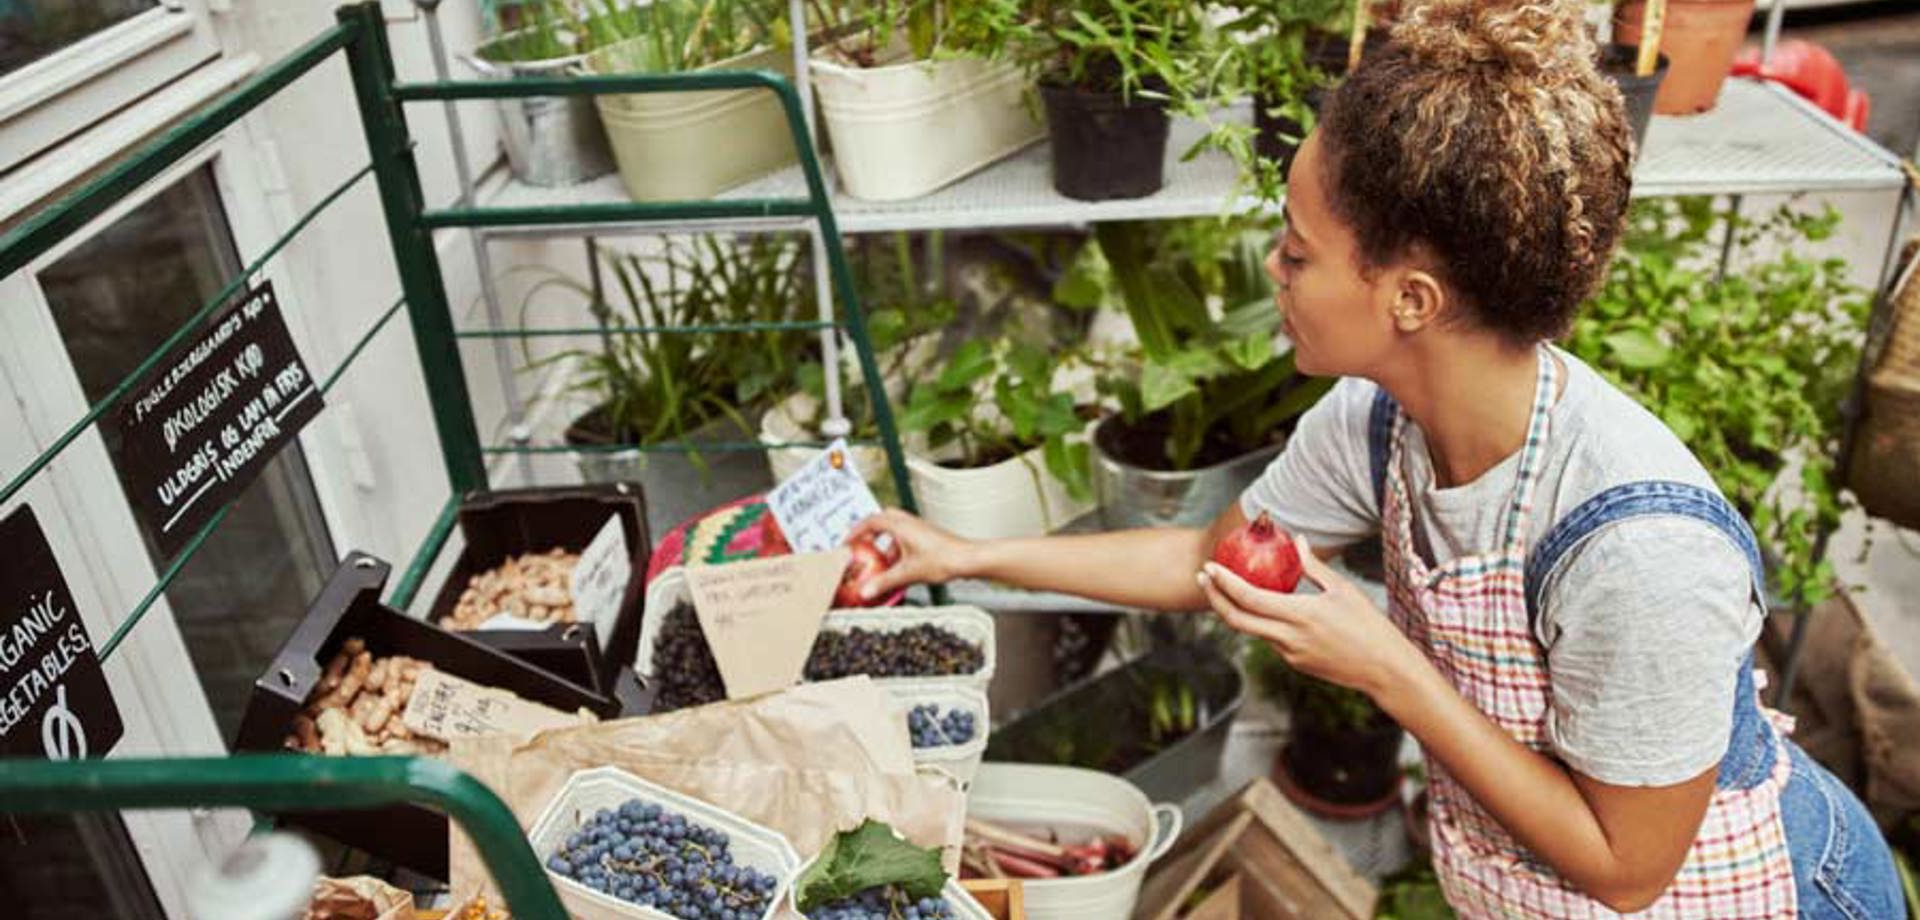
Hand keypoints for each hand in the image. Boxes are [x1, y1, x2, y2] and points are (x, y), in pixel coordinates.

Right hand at [846, 509, 977, 599]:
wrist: (968, 559)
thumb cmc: (944, 558)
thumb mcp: (907, 573)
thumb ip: (884, 582)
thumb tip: (867, 590)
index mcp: (901, 525)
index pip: (871, 521)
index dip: (856, 531)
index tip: (848, 542)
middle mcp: (909, 523)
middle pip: (883, 520)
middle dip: (870, 532)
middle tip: (862, 545)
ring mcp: (919, 529)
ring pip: (896, 530)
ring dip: (886, 543)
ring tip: (880, 562)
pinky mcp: (927, 538)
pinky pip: (906, 538)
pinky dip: (898, 550)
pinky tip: (899, 568)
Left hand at [1197, 534, 1419, 697]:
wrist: (1384, 670)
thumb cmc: (1369, 625)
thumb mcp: (1342, 590)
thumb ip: (1313, 567)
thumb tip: (1298, 540)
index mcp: (1300, 616)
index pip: (1249, 598)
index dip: (1224, 582)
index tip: (1209, 567)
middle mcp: (1289, 638)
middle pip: (1237, 619)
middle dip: (1214, 597)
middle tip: (1202, 577)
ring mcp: (1289, 654)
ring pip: (1252, 630)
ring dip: (1234, 609)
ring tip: (1224, 588)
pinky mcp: (1295, 663)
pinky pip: (1271, 639)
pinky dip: (1260, 622)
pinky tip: (1260, 607)